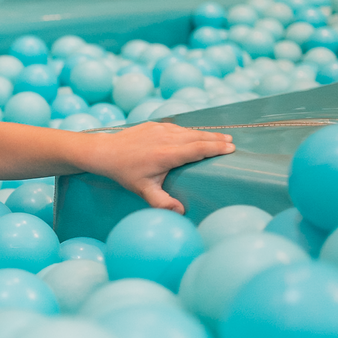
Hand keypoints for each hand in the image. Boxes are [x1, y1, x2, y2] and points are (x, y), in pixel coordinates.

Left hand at [89, 122, 234, 213]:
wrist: (105, 152)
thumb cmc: (125, 172)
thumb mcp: (142, 190)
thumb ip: (162, 202)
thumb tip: (180, 212)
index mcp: (166, 154)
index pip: (197, 148)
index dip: (215, 148)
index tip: (230, 148)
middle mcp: (166, 138)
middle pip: (197, 137)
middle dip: (216, 139)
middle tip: (232, 143)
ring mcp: (160, 129)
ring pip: (189, 130)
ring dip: (205, 134)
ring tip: (220, 138)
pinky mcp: (155, 125)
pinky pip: (178, 127)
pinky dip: (190, 131)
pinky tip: (197, 135)